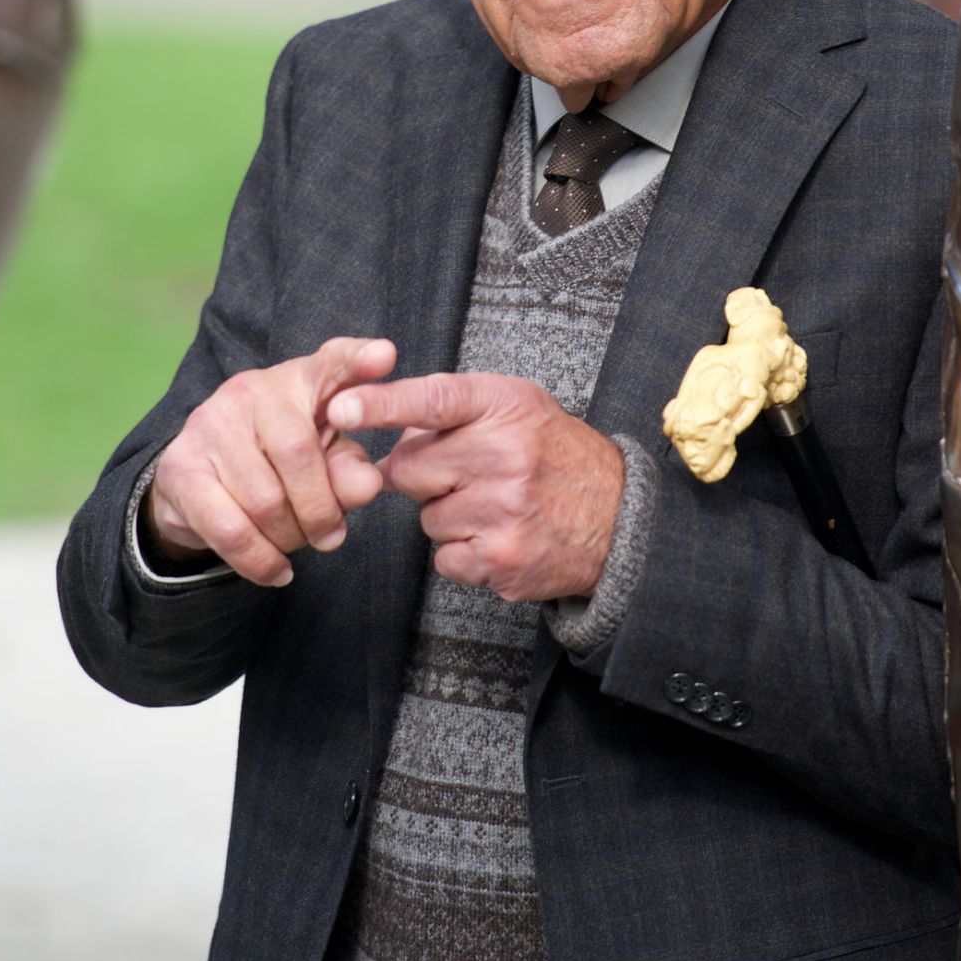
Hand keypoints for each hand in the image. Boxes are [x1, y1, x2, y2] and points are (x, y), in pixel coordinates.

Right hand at [146, 338, 395, 585]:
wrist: (199, 479)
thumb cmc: (280, 461)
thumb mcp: (327, 458)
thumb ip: (351, 470)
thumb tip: (365, 486)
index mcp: (301, 380)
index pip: (331, 362)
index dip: (357, 360)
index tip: (385, 356)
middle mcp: (253, 390)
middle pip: (299, 455)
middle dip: (321, 510)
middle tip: (332, 536)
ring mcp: (210, 425)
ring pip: (265, 501)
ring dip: (291, 538)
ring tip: (299, 542)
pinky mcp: (181, 468)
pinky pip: (231, 529)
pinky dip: (261, 560)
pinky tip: (278, 570)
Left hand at [328, 371, 623, 601]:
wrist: (620, 520)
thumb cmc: (558, 457)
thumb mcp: (519, 408)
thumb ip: (457, 409)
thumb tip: (389, 430)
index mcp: (505, 407)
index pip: (432, 400)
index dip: (381, 404)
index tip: (340, 408)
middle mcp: (504, 456)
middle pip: (408, 469)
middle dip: (425, 475)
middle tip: (467, 473)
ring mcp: (502, 512)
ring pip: (426, 518)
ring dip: (449, 515)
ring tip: (496, 505)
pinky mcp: (501, 560)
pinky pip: (444, 559)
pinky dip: (464, 553)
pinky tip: (499, 536)